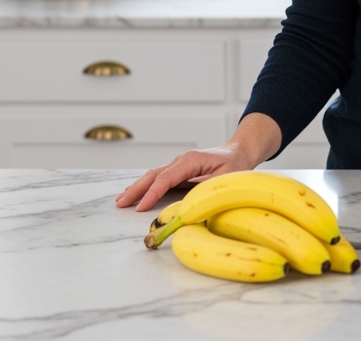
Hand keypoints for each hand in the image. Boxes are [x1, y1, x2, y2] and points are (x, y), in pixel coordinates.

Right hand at [115, 145, 255, 211]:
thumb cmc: (236, 166)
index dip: (153, 193)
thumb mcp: (226, 179)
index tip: (141, 207)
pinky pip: (159, 179)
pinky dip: (146, 186)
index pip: (166, 178)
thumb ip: (208, 191)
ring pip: (153, 176)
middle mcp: (181, 160)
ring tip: (121, 200)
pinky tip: (136, 194)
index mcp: (191, 160)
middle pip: (153, 175)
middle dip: (137, 190)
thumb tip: (190, 208)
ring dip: (137, 188)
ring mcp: (178, 165)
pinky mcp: (179, 171)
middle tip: (121, 204)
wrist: (240, 153)